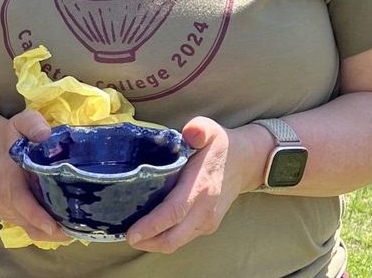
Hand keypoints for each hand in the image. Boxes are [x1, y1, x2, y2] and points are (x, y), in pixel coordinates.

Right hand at [0, 109, 69, 241]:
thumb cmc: (12, 136)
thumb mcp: (21, 122)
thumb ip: (33, 124)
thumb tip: (45, 135)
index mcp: (8, 177)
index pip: (20, 201)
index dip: (36, 216)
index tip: (53, 226)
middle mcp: (5, 198)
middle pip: (29, 221)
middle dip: (53, 230)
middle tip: (79, 231)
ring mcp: (8, 210)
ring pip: (32, 230)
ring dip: (54, 234)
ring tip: (78, 229)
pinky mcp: (14, 216)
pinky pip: (32, 230)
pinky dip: (49, 233)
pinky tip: (67, 227)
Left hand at [124, 116, 257, 252]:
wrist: (246, 162)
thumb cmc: (221, 146)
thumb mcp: (210, 129)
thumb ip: (199, 128)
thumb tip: (190, 132)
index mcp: (201, 187)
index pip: (174, 212)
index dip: (152, 225)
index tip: (131, 232)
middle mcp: (205, 210)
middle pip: (173, 237)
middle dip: (147, 241)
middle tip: (125, 235)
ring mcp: (208, 221)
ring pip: (177, 242)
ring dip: (154, 243)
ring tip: (134, 234)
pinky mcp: (208, 226)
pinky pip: (183, 238)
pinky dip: (165, 238)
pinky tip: (151, 230)